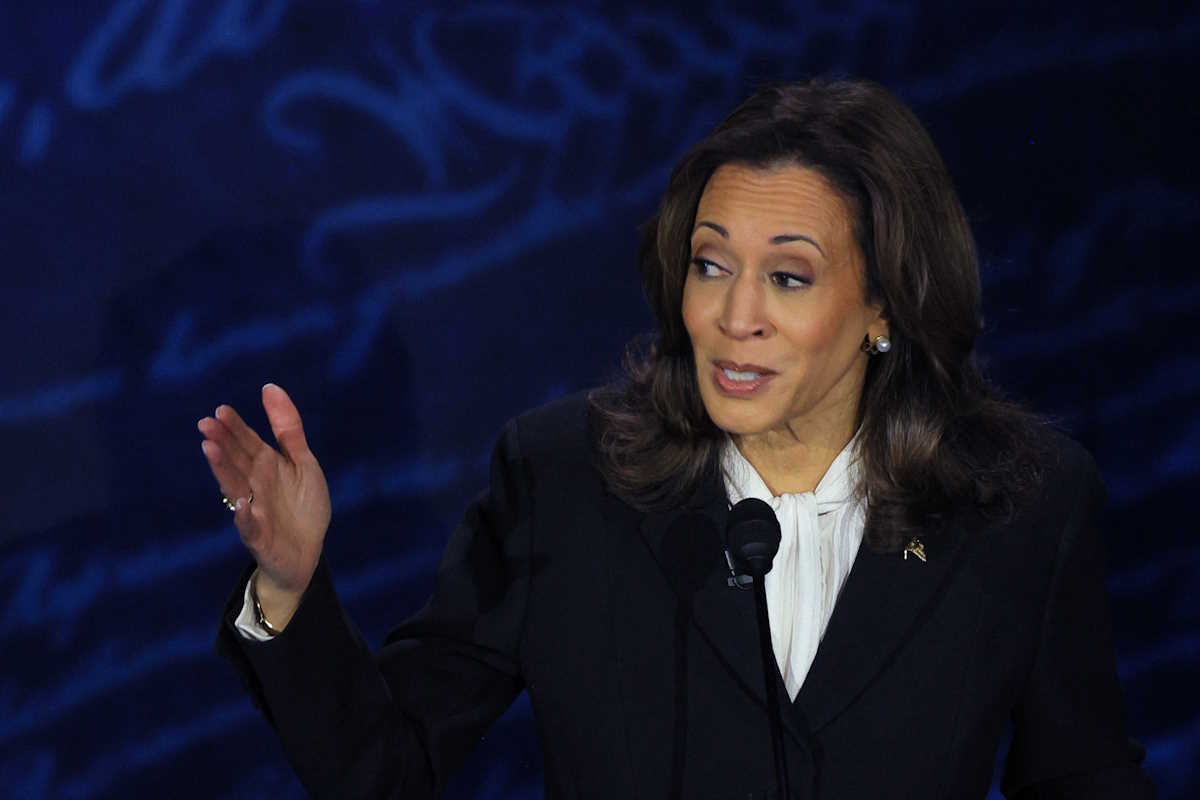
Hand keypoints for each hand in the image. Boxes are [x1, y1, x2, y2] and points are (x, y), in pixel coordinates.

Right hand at [198, 383, 330, 626]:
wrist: (307, 552)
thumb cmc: (302, 505)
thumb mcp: (302, 461)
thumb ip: (287, 427)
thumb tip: (268, 386)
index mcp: (266, 466)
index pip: (247, 443)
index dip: (235, 427)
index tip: (220, 410)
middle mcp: (255, 485)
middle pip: (237, 461)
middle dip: (222, 443)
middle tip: (206, 424)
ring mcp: (255, 511)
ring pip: (236, 488)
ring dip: (223, 470)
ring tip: (210, 450)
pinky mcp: (261, 538)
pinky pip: (251, 527)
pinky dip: (247, 518)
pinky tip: (244, 505)